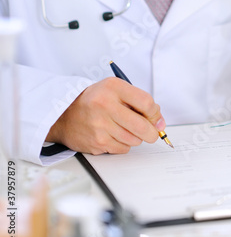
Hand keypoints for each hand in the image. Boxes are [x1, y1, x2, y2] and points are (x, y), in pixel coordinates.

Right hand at [46, 77, 165, 154]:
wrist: (64, 114)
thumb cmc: (95, 101)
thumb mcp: (116, 90)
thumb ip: (139, 101)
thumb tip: (160, 122)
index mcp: (113, 88)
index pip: (146, 102)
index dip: (155, 113)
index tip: (155, 117)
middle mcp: (105, 105)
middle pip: (143, 126)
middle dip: (152, 132)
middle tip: (151, 132)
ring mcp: (100, 126)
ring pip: (135, 140)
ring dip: (136, 137)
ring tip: (124, 129)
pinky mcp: (97, 142)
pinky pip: (123, 149)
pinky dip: (123, 144)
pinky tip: (113, 135)